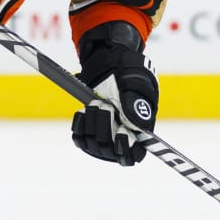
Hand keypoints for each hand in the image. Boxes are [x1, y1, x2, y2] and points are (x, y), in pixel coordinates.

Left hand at [71, 22, 158, 166]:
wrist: (108, 64)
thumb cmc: (128, 72)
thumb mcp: (136, 83)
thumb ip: (135, 104)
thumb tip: (137, 127)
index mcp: (140, 130)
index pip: (134, 155)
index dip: (126, 149)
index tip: (121, 132)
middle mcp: (121, 138)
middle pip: (109, 150)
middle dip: (105, 127)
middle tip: (106, 105)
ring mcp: (103, 136)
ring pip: (93, 145)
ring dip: (92, 123)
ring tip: (96, 103)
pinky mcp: (87, 132)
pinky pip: (79, 138)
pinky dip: (80, 124)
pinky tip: (85, 110)